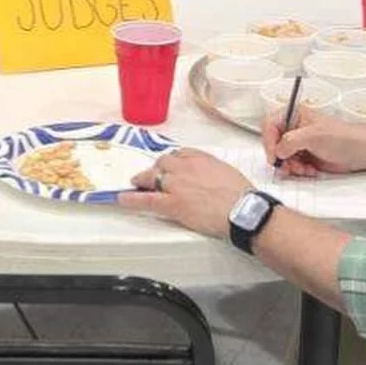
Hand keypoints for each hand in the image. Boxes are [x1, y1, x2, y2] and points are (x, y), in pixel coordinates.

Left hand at [119, 148, 248, 238]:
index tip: (170, 164)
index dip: (172, 160)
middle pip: (163, 162)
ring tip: (136, 182)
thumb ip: (214, 172)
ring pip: (152, 177)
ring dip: (143, 179)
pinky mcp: (172, 203)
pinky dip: (132, 198)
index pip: (180, 153)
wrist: (243, 210)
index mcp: (202, 159)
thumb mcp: (228, 173)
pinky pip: (146, 199)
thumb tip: (211, 178)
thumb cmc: (242, 196)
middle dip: (157, 168)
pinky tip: (122, 198)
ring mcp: (177, 185)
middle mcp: (186, 168)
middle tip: (153, 175)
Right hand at [263, 110, 365, 176]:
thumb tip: (278, 150)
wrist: (360, 151)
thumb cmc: (343, 137)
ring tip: (302, 168)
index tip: (274, 155)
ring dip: (290, 166)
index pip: (270, 124)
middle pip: (273, 143)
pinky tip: (309, 170)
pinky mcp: (304, 156)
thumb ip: (291, 140)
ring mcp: (298, 143)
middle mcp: (294, 128)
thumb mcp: (313, 135)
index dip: (268, 140)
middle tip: (285, 166)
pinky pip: (291, 166)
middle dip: (279, 157)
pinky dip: (297, 171)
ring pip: (281, 157)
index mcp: (294, 115)